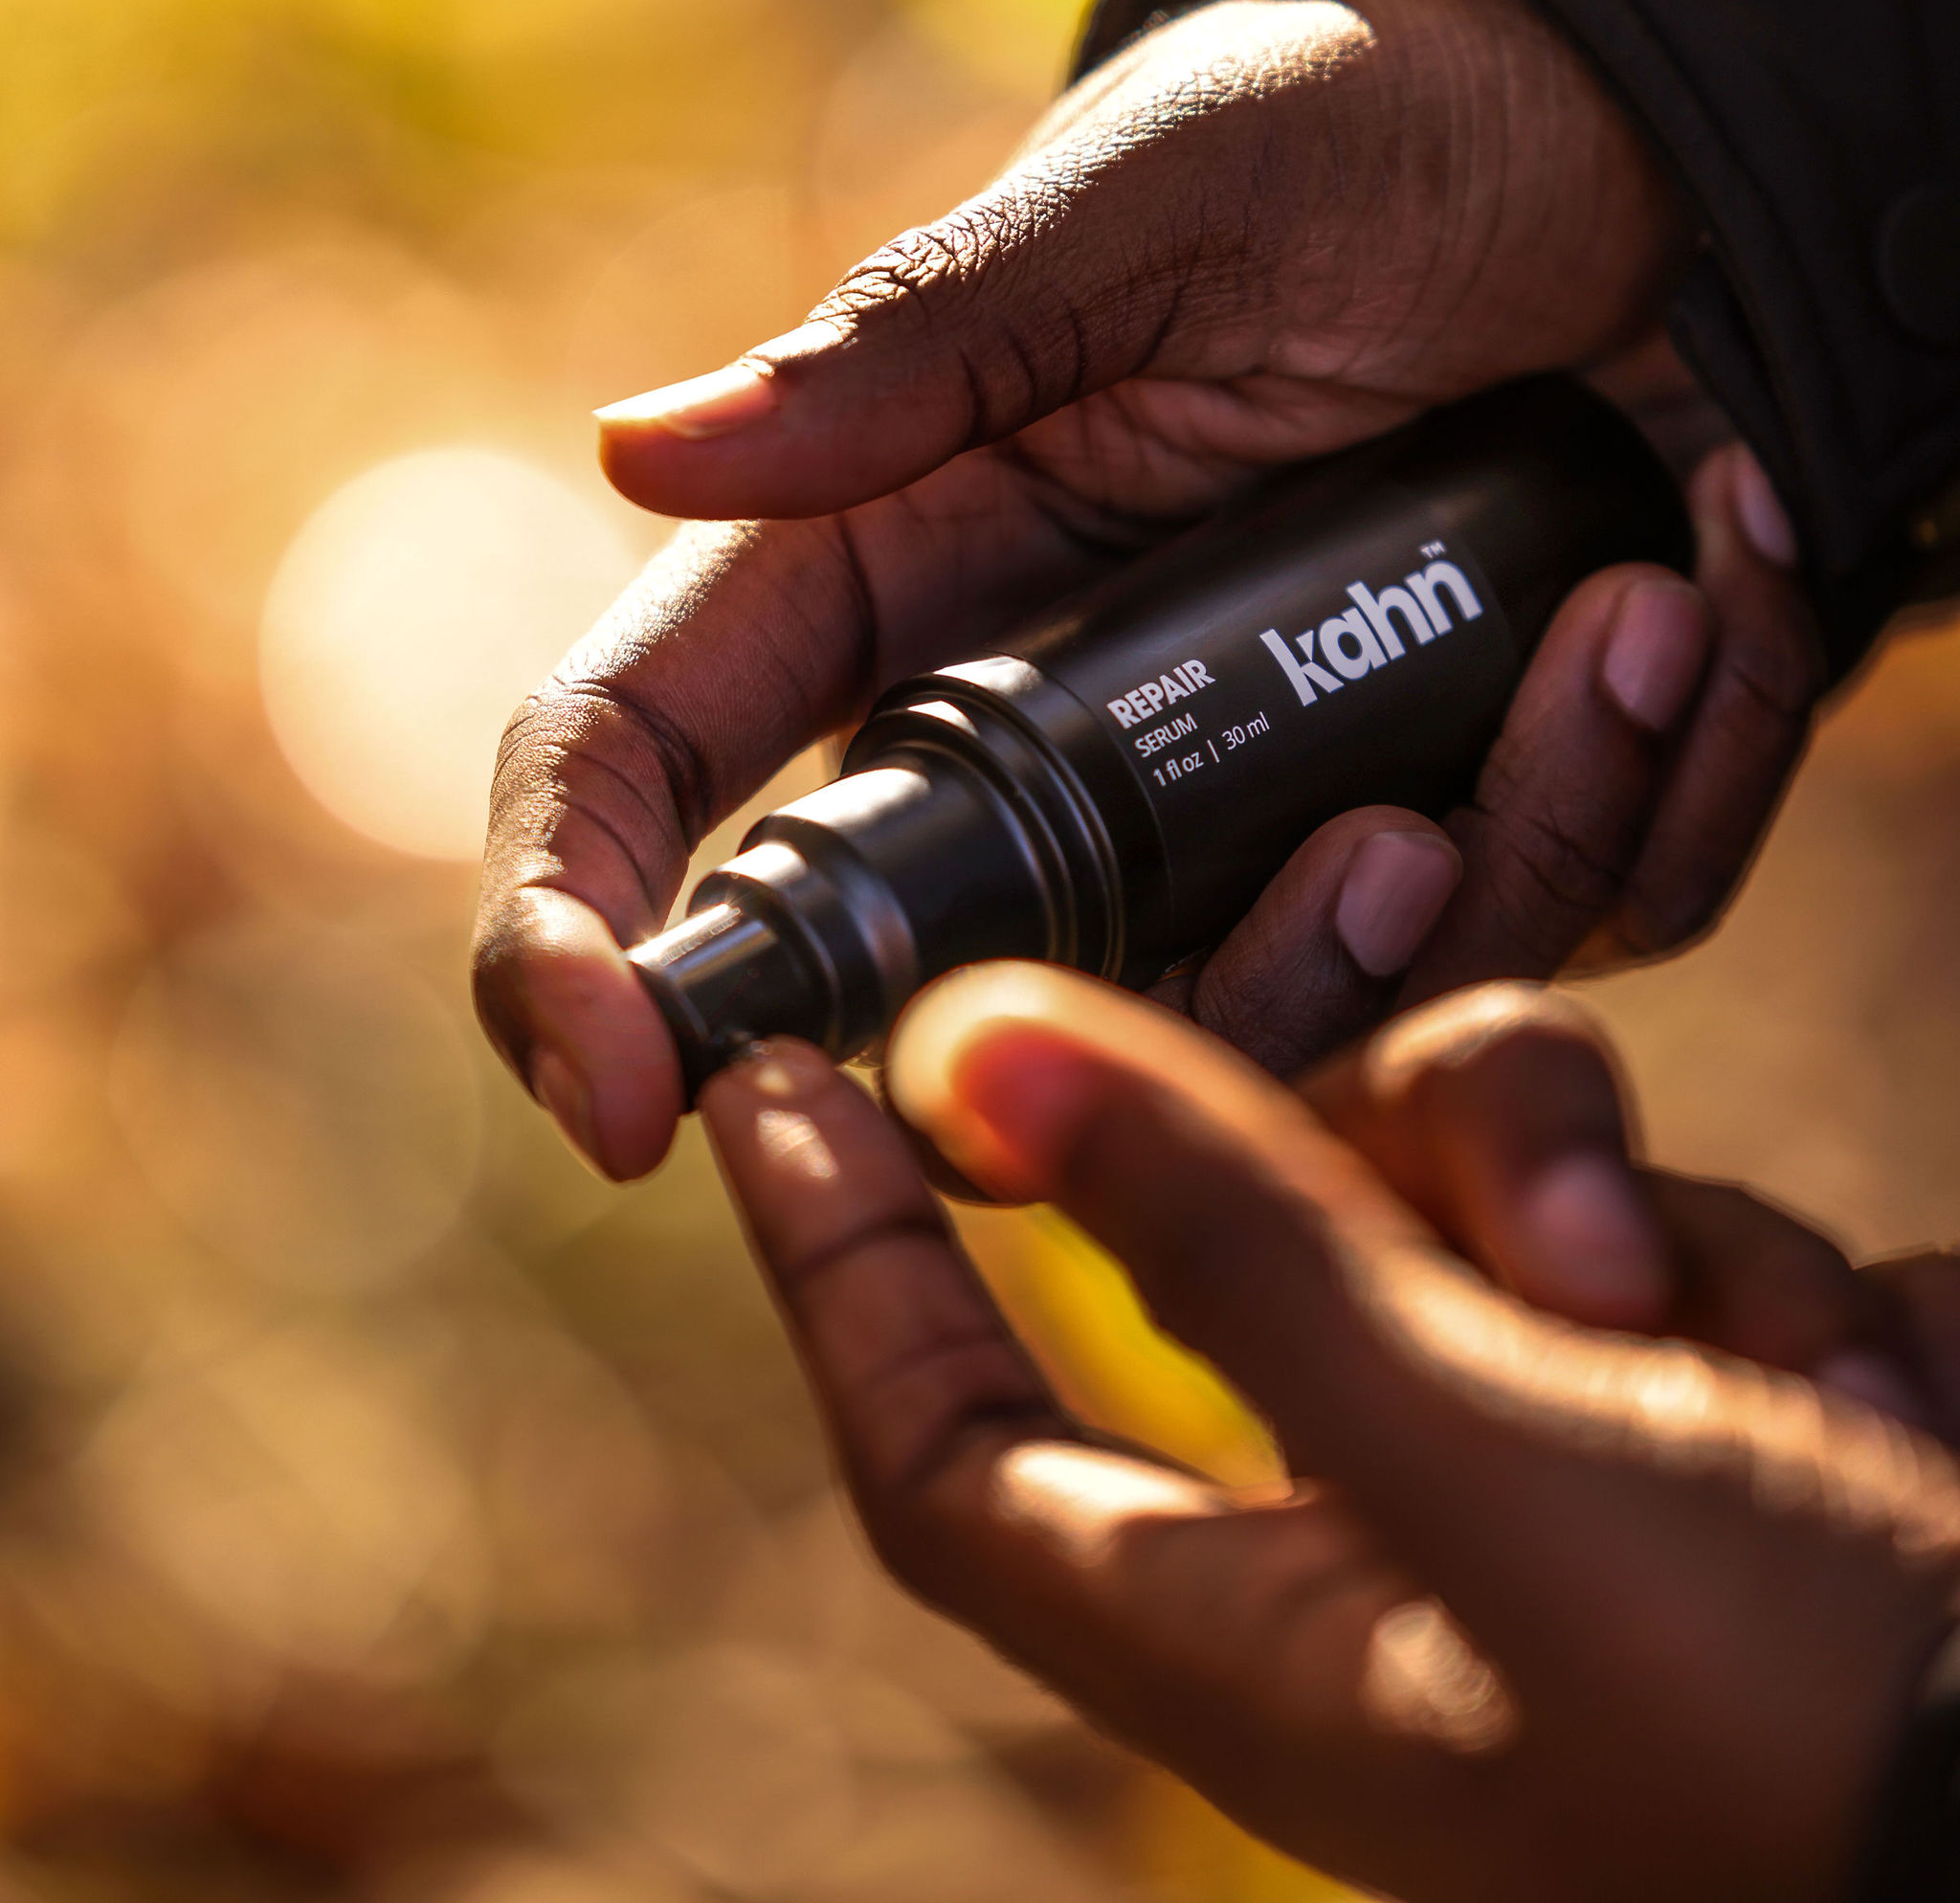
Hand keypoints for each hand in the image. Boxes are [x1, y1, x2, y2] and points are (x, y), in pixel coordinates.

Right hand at [473, 0, 1821, 1174]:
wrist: (1650, 154)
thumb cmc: (1373, 130)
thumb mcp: (1162, 205)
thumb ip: (920, 341)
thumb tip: (636, 451)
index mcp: (900, 558)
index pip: (653, 768)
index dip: (573, 944)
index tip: (615, 1101)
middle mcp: (1045, 728)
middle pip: (970, 1003)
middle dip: (1193, 998)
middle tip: (1390, 834)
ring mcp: (1240, 811)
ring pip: (1270, 1031)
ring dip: (1491, 854)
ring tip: (1633, 608)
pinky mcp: (1436, 839)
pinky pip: (1513, 954)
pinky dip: (1637, 794)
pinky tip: (1703, 596)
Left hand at [701, 968, 1959, 1902]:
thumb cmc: (1791, 1711)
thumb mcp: (1483, 1456)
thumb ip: (1228, 1248)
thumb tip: (958, 1048)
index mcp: (1255, 1638)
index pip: (945, 1450)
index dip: (843, 1273)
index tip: (765, 1078)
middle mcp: (1378, 1546)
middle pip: (1252, 1235)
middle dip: (1379, 1157)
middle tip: (1529, 1173)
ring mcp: (1552, 1466)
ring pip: (1467, 1184)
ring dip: (1611, 1208)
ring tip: (1774, 1363)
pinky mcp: (1698, 1395)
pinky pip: (1650, 1219)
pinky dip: (1751, 1266)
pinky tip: (1880, 1398)